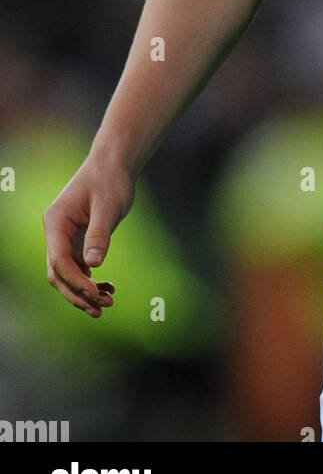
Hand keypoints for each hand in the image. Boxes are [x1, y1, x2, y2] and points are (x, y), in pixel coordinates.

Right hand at [43, 160, 134, 317]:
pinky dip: (91, 280)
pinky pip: (80, 268)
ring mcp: (66, 239)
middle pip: (59, 273)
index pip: (58, 260)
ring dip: (85, 291)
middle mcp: (56, 233)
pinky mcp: (78, 241)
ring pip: (68, 274)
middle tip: (102, 308)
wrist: (114, 165)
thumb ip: (99, 234)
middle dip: (78, 293)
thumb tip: (93, 265)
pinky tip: (108, 289)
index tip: (95, 292)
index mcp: (56, 223)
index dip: (76, 280)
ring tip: (109, 303)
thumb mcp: (108, 205)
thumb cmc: (110, 180)